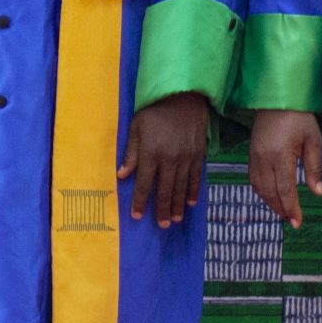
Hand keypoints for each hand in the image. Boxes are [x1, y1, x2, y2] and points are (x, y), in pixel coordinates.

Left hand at [119, 92, 209, 224]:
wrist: (184, 97)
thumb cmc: (155, 111)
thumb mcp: (137, 127)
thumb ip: (131, 152)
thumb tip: (123, 175)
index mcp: (151, 153)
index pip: (144, 183)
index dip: (140, 201)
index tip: (137, 215)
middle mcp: (169, 160)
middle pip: (165, 190)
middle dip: (162, 209)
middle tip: (161, 225)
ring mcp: (186, 158)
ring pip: (181, 187)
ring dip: (178, 205)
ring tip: (175, 219)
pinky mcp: (198, 155)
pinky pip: (195, 177)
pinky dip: (193, 191)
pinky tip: (190, 203)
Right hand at [247, 109, 321, 228]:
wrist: (275, 98)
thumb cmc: (299, 117)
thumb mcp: (313, 140)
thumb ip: (315, 167)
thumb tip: (318, 193)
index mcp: (280, 156)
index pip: (285, 189)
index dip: (291, 208)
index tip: (297, 222)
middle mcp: (263, 159)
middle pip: (269, 192)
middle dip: (280, 209)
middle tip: (292, 221)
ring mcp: (254, 156)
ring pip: (259, 187)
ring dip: (270, 202)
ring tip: (282, 211)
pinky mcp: (251, 153)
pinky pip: (254, 178)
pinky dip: (262, 191)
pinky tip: (271, 195)